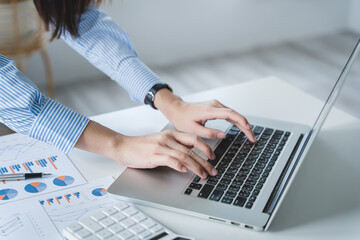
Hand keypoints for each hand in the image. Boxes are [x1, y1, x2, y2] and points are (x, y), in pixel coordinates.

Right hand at [75, 121, 217, 178]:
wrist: (123, 146)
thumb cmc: (141, 146)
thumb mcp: (160, 142)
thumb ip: (174, 147)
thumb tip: (188, 158)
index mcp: (171, 134)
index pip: (193, 138)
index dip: (206, 147)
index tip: (213, 157)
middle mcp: (168, 138)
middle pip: (192, 149)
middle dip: (205, 161)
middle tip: (213, 170)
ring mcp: (161, 146)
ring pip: (184, 156)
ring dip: (196, 166)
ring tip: (203, 175)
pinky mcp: (154, 155)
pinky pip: (170, 160)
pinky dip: (179, 165)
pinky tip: (185, 171)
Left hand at [154, 89, 255, 141]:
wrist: (176, 109)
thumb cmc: (182, 118)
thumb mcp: (193, 129)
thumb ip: (209, 133)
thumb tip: (224, 135)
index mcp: (210, 110)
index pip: (231, 114)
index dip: (242, 123)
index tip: (249, 131)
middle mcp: (215, 105)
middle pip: (236, 115)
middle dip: (246, 127)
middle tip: (253, 139)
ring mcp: (216, 105)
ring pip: (234, 114)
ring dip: (243, 124)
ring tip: (249, 135)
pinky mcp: (215, 107)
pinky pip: (230, 114)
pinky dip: (237, 121)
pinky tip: (241, 128)